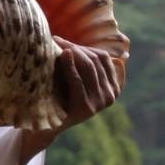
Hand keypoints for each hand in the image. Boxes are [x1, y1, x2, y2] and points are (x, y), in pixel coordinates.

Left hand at [17, 37, 121, 163]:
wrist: (50, 124)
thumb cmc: (64, 95)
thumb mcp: (82, 79)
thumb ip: (90, 64)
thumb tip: (108, 46)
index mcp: (114, 88)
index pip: (104, 58)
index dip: (86, 47)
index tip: (67, 42)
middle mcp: (110, 96)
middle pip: (95, 61)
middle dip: (76, 48)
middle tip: (57, 41)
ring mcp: (100, 102)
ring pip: (87, 67)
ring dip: (71, 52)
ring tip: (57, 45)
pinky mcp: (86, 107)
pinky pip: (78, 80)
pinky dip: (70, 65)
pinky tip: (62, 54)